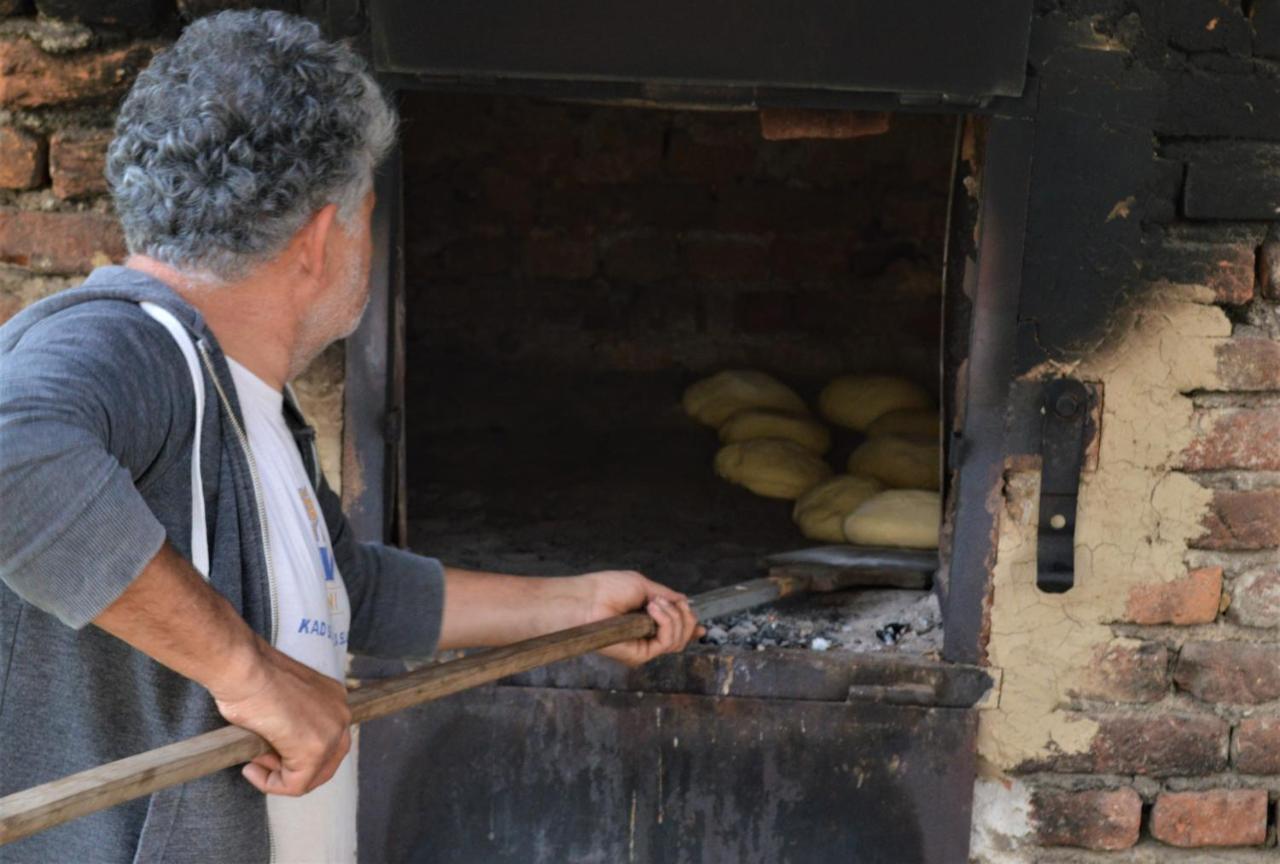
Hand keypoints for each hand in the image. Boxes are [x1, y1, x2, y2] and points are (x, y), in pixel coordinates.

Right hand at [208, 638, 351, 795]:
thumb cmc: (249, 677)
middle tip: (262, 764)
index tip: (265, 752)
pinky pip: (296, 785)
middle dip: (294, 771)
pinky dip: (271, 784)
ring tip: (254, 763)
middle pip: (327, 761)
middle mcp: (340, 713)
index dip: (294, 754)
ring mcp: (331, 732)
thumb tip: (278, 753)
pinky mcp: (313, 750)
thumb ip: (289, 725)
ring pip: (313, 776)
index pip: (327, 740)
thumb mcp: (280, 701)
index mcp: (333, 698)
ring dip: (281, 777)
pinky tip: (251, 769)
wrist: (243, 668)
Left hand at [576, 570, 705, 667]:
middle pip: (682, 637)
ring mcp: (643, 648)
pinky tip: (653, 609)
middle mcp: (646, 638)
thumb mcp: (643, 586)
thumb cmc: (606, 589)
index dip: (691, 629)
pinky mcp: (639, 655)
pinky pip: (667, 642)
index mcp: (647, 622)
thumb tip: (684, 600)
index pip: (675, 633)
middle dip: (686, 617)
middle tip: (672, 603)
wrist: (586, 599)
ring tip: (654, 603)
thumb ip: (666, 596)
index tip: (701, 627)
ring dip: (674, 617)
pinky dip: (667, 622)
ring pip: (678, 640)